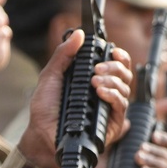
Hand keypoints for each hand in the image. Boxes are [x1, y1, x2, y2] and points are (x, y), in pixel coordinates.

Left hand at [18, 30, 132, 167]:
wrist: (41, 133)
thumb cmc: (45, 108)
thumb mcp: (51, 76)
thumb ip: (64, 54)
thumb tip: (78, 34)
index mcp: (93, 79)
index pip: (115, 64)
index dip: (118, 55)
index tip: (113, 50)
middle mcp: (105, 92)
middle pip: (124, 74)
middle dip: (114, 66)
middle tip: (97, 68)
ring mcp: (109, 107)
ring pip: (125, 88)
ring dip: (112, 80)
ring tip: (94, 82)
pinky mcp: (112, 123)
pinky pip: (121, 105)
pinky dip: (113, 96)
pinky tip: (100, 92)